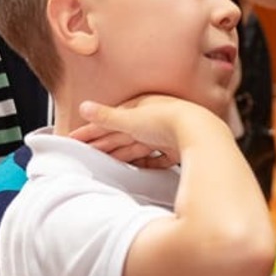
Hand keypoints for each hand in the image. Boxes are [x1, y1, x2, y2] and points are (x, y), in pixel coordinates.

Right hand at [78, 95, 221, 160]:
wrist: (199, 132)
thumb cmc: (167, 119)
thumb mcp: (130, 118)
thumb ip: (106, 116)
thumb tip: (83, 107)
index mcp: (140, 106)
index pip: (110, 120)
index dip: (92, 130)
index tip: (76, 139)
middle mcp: (153, 119)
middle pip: (122, 135)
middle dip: (104, 144)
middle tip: (86, 154)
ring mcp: (165, 135)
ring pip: (137, 147)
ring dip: (122, 155)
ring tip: (108, 164)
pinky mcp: (175, 150)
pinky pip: (156, 159)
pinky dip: (145, 164)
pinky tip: (139, 169)